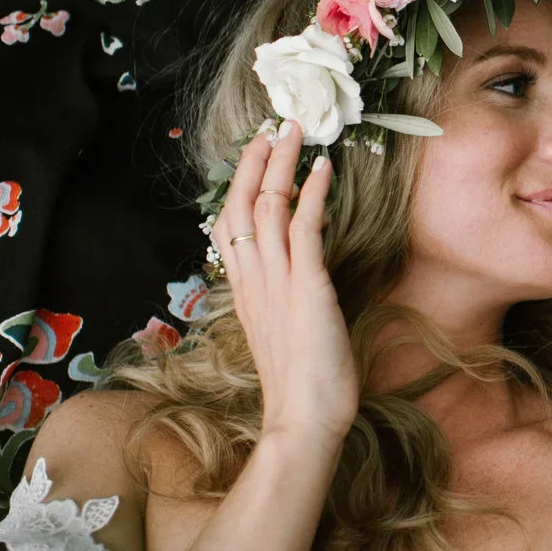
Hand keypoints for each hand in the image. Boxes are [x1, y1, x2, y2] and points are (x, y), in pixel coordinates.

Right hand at [211, 124, 356, 444]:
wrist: (304, 420)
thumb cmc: (301, 387)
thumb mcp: (283, 334)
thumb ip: (281, 301)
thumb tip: (298, 275)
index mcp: (245, 293)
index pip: (228, 229)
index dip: (237, 189)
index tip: (250, 160)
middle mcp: (254, 282)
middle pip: (238, 208)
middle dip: (250, 164)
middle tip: (266, 129)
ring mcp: (277, 283)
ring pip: (267, 208)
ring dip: (280, 164)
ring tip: (292, 132)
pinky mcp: (306, 287)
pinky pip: (303, 230)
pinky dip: (313, 194)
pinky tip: (323, 169)